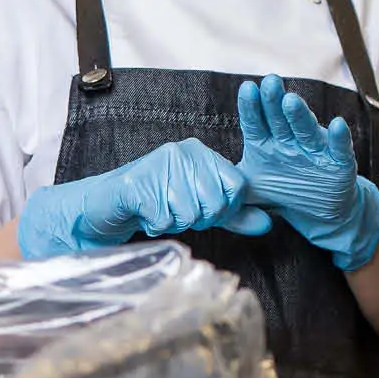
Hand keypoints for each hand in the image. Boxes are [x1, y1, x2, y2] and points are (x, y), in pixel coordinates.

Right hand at [17, 137, 270, 259]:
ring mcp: (158, 164)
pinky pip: (164, 219)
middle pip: (215, 204)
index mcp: (203, 152)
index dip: (226, 209)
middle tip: (176, 211)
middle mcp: (183, 152)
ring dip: (174, 222)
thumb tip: (269, 223)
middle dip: (197, 219)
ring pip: (189, 214)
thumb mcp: (202, 206)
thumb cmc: (159, 201)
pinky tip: (146, 214)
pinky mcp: (137, 184)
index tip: (205, 211)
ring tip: (160, 210)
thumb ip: (235, 214)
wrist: (109, 204)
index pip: (237, 187)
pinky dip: (156, 225)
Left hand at [235, 75, 378, 271]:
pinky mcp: (339, 162)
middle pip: (280, 120)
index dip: (251, 107)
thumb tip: (199, 183)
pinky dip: (339, 138)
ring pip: (306, 130)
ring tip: (291, 101)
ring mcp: (314, 150)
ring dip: (300, 116)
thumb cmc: (281, 190)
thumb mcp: (250, 189)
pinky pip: (339, 149)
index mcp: (266, 144)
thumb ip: (227, 186)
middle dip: (274, 102)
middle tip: (269, 82)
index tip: (247, 88)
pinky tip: (337, 124)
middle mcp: (290, 142)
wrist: (318, 211)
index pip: (256, 123)